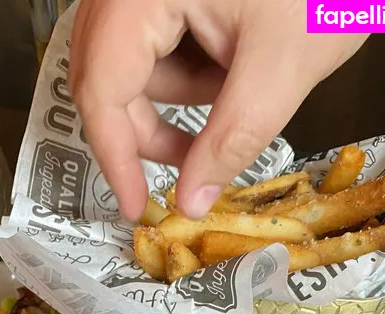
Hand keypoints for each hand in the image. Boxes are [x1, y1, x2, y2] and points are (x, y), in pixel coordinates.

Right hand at [68, 0, 366, 219]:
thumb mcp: (284, 64)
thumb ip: (232, 140)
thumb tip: (190, 201)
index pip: (100, 88)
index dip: (115, 157)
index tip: (135, 206)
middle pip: (105, 75)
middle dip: (150, 126)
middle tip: (194, 163)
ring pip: (132, 61)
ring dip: (181, 90)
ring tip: (239, 77)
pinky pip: (155, 36)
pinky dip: (191, 61)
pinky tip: (233, 52)